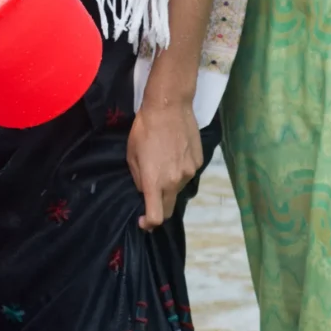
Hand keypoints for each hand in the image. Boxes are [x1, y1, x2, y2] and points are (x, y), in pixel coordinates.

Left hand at [126, 92, 202, 228]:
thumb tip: (144, 191)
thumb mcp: (132, 155)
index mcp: (154, 182)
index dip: (149, 224)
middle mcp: (174, 181)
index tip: (143, 222)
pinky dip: (179, 172)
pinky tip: (174, 154)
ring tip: (163, 164)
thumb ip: (139, 179)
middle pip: (169, 209)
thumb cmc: (144, 129)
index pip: (156, 216)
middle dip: (159, 211)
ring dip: (169, 186)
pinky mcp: (198, 162)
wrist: (169, 107)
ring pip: (178, 190)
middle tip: (151, 200)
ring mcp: (189, 173)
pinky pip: (187, 175)